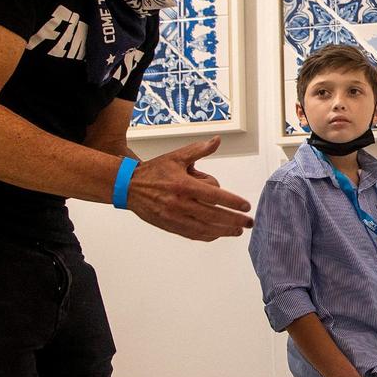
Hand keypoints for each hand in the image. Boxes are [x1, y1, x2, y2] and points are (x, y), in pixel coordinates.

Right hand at [126, 136, 252, 240]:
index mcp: (183, 185)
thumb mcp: (177, 156)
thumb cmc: (154, 171)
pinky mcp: (169, 226)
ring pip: (204, 228)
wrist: (128, 187)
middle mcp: (180, 203)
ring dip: (223, 231)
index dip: (232, 202)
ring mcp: (174, 217)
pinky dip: (207, 235)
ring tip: (237, 231)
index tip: (245, 206)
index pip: (214, 196)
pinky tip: (217, 234)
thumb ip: (199, 150)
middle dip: (234, 220)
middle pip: (213, 216)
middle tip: (248, 222)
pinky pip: (192, 234)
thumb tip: (216, 141)